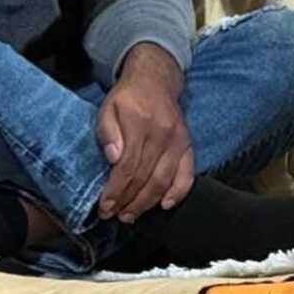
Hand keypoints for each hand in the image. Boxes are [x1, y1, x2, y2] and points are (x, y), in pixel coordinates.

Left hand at [95, 43, 192, 222]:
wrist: (155, 79)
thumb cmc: (127, 97)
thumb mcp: (107, 108)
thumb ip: (107, 133)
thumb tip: (113, 159)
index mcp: (140, 122)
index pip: (128, 166)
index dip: (116, 190)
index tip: (105, 206)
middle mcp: (162, 132)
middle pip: (145, 177)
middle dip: (128, 201)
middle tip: (115, 215)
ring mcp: (178, 139)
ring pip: (164, 180)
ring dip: (147, 202)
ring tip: (131, 214)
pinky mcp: (187, 143)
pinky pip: (187, 172)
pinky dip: (178, 192)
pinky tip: (165, 204)